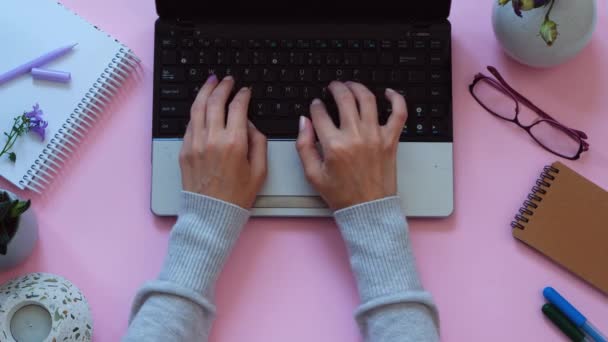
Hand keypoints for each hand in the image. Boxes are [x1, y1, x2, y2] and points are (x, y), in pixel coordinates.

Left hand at [179, 75, 267, 208]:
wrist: (211, 215)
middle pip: (215, 101)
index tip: (246, 91)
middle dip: (222, 86)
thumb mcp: (260, 171)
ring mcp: (195, 143)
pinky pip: (190, 123)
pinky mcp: (184, 150)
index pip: (238, 108)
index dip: (243, 95)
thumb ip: (259, 143)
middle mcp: (212, 139)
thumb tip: (252, 126)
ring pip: (198, 108)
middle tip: (227, 80)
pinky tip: (202, 106)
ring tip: (211, 82)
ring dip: (205, 91)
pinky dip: (197, 111)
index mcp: (234, 143)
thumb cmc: (237, 196)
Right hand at [296, 81, 406, 209]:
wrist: (368, 210)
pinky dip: (396, 99)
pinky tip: (388, 93)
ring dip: (357, 87)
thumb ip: (304, 146)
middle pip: (344, 99)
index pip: (321, 114)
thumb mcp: (313, 174)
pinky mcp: (391, 140)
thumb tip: (304, 122)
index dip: (316, 106)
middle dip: (335, 88)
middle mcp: (355, 136)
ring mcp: (375, 136)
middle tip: (332, 87)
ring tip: (351, 86)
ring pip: (368, 99)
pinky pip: (399, 113)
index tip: (316, 105)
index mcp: (334, 145)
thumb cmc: (342, 195)